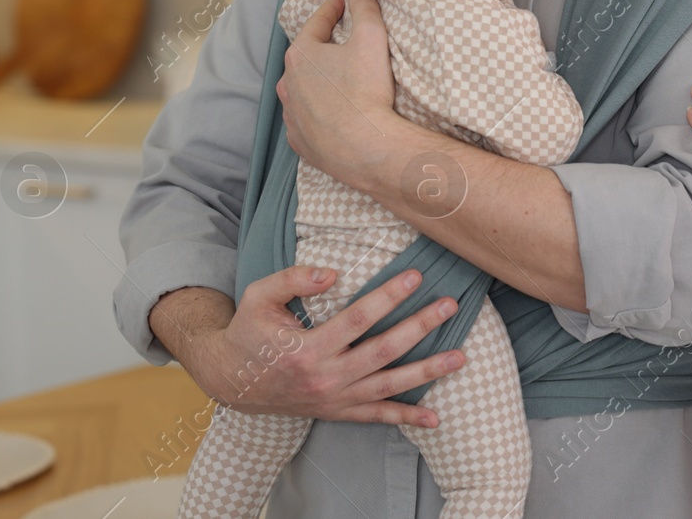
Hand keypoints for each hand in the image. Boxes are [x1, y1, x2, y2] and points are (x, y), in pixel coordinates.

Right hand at [178, 265, 464, 426]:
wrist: (231, 380)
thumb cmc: (249, 331)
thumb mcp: (259, 297)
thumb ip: (294, 279)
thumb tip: (333, 273)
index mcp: (307, 348)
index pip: (358, 319)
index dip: (388, 296)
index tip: (415, 276)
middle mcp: (325, 378)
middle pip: (383, 351)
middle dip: (420, 327)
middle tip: (449, 306)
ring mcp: (335, 399)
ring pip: (388, 386)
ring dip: (427, 372)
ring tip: (460, 357)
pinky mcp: (338, 411)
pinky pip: (377, 417)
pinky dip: (407, 417)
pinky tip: (434, 417)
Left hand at [277, 0, 402, 187]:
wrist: (365, 148)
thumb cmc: (366, 91)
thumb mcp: (371, 39)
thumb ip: (364, 9)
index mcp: (301, 56)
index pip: (316, 24)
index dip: (331, 9)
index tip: (340, 1)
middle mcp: (288, 85)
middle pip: (304, 58)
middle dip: (319, 47)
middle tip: (337, 41)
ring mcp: (292, 115)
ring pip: (300, 91)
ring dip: (314, 82)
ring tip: (333, 80)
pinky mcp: (300, 141)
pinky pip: (305, 120)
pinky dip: (315, 112)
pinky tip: (329, 113)